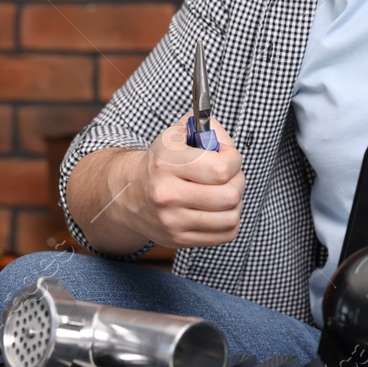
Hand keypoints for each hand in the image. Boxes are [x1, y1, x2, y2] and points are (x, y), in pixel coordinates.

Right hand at [123, 109, 244, 248]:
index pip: (221, 169)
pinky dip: (230, 221)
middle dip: (237, 182)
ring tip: (225, 192)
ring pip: (230, 218)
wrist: (130, 194)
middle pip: (229, 195)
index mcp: (167, 163)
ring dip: (236, 203)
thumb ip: (206, 127)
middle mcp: (166, 194)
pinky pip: (224, 234)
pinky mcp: (178, 239)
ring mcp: (172, 221)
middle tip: (229, 176)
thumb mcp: (177, 134)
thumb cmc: (162, 161)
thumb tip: (226, 144)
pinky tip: (219, 209)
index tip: (228, 157)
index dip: (234, 161)